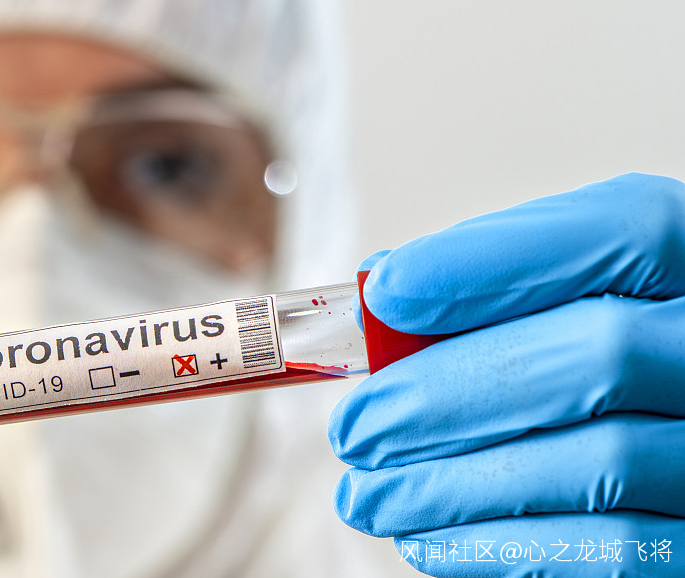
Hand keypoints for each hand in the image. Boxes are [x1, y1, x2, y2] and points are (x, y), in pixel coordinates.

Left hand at [330, 173, 684, 575]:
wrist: (673, 421)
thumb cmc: (619, 350)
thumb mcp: (589, 288)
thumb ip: (505, 280)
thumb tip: (383, 297)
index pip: (620, 233)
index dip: (492, 263)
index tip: (385, 294)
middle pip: (599, 355)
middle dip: (450, 392)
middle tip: (354, 427)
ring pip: (597, 463)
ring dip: (454, 484)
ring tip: (364, 494)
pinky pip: (615, 551)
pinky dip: (499, 545)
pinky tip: (425, 536)